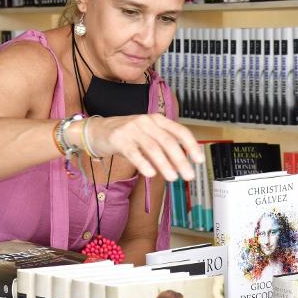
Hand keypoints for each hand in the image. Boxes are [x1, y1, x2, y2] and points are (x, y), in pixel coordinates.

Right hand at [79, 114, 203, 181]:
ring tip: (173, 178)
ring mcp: (132, 129)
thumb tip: (183, 163)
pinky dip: (143, 163)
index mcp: (157, 120)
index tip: (200, 160)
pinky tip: (151, 174)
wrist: (97, 131)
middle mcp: (146, 122)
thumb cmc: (127, 136)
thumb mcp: (148, 136)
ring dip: (165, 164)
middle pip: (168, 141)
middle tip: (189, 175)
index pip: (179, 131)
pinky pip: (133, 152)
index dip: (191, 146)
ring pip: (152, 148)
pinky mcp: (119, 139)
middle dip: (181, 160)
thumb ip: (164, 145)